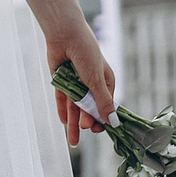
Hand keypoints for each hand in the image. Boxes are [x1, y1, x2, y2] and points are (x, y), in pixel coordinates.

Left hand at [48, 18, 114, 146]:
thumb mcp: (96, 79)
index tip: (98, 130)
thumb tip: (113, 122)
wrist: (65, 35)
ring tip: (73, 141)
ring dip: (74, 123)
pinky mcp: (62, 81)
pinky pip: (63, 99)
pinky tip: (63, 122)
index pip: (106, 106)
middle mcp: (91, 85)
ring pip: (75, 108)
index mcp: (106, 83)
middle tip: (85, 128)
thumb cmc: (86, 53)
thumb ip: (103, 101)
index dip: (103, 119)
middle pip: (90, 109)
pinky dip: (63, 110)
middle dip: (87, 121)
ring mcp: (76, 83)